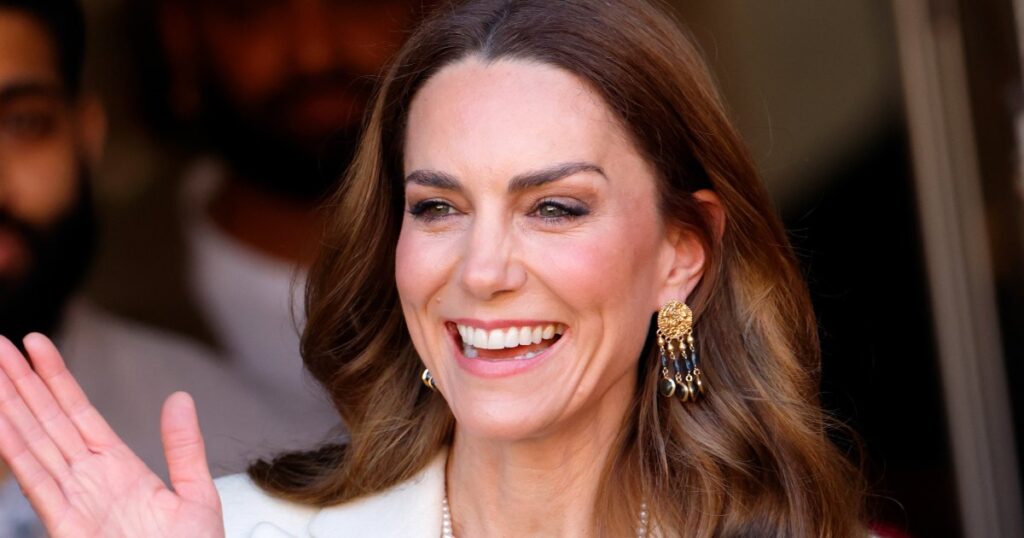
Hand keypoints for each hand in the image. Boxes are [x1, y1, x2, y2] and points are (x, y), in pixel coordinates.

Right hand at [0, 333, 224, 536]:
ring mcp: (74, 501)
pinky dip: (16, 452)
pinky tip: (1, 422)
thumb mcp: (195, 494)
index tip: (36, 344)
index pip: (78, 414)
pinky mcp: (67, 526)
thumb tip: (179, 398)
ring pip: (35, 444)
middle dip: (22, 383)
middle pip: (49, 422)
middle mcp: (90, 480)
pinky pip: (37, 483)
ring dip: (12, 407)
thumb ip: (183, 446)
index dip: (56, 379)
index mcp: (119, 469)